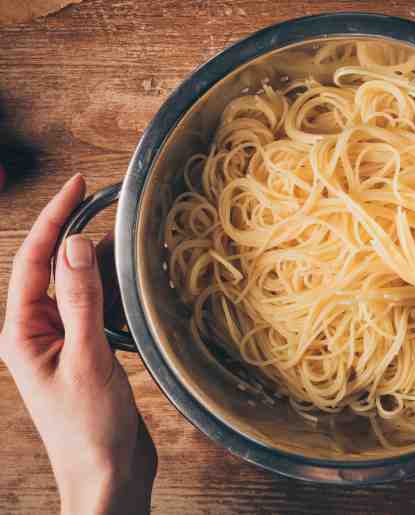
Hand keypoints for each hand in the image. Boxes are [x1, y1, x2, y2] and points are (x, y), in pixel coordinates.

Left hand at [0, 174, 156, 514]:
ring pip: (84, 288)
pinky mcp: (92, 351)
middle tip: (113, 207)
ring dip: (107, 268)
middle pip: (57, 269)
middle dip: (82, 237)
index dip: (53, 219)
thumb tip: (75, 245)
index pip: (33, 261)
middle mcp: (40, 331)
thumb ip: (81, 300)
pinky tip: (138, 286)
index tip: (77, 184)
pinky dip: (120, 294)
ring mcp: (67, 341)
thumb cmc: (89, 426)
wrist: (108, 472)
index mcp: (23, 332)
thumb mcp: (86, 358)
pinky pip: (103, 309)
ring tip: (134, 249)